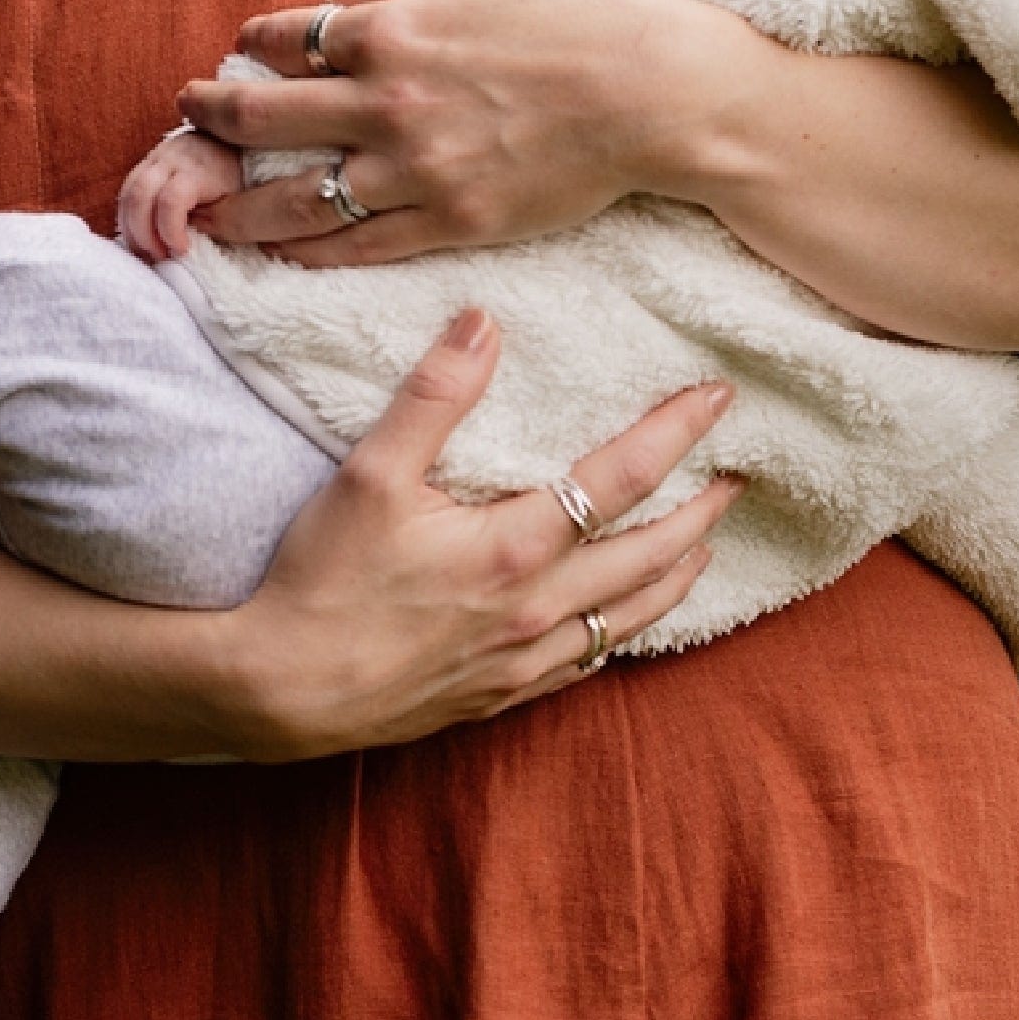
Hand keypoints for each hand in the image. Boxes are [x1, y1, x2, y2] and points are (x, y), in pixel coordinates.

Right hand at [117, 126, 246, 260]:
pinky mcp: (145, 165)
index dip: (170, 230)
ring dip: (132, 231)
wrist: (233, 138)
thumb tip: (198, 248)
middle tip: (161, 258)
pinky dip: (129, 220)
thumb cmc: (240, 175)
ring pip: (126, 196)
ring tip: (149, 253)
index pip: (171, 199)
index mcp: (196, 169)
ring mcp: (154, 159)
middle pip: (139, 196)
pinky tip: (142, 239)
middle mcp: (169, 159)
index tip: (182, 251)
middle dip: (144, 234)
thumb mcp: (238, 197)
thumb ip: (221, 218)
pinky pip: (126, 194)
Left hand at [176, 0, 716, 264]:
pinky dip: (306, 251)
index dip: (253, 42)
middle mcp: (386, 104)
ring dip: (237, 205)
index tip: (242, 49)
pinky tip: (279, 251)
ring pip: (295, 199)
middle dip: (210, 117)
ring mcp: (415, 171)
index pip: (287, 39)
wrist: (654, 92)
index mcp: (391, 30)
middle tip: (186, 116)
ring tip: (204, 210)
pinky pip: (357, 244)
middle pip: (263, 120)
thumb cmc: (580, 4)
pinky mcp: (449, 223)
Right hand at [217, 307, 742, 758]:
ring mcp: (523, 662)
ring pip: (629, 618)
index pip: (619, 479)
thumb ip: (433, 396)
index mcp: (513, 549)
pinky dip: (624, 632)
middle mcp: (536, 610)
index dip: (674, 434)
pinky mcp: (499, 697)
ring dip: (675, 576)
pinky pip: (588, 663)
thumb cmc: (322, 580)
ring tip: (704, 547)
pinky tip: (626, 621)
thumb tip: (484, 322)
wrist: (280, 692)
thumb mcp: (369, 473)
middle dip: (699, 513)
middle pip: (646, 557)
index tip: (717, 399)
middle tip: (738, 480)